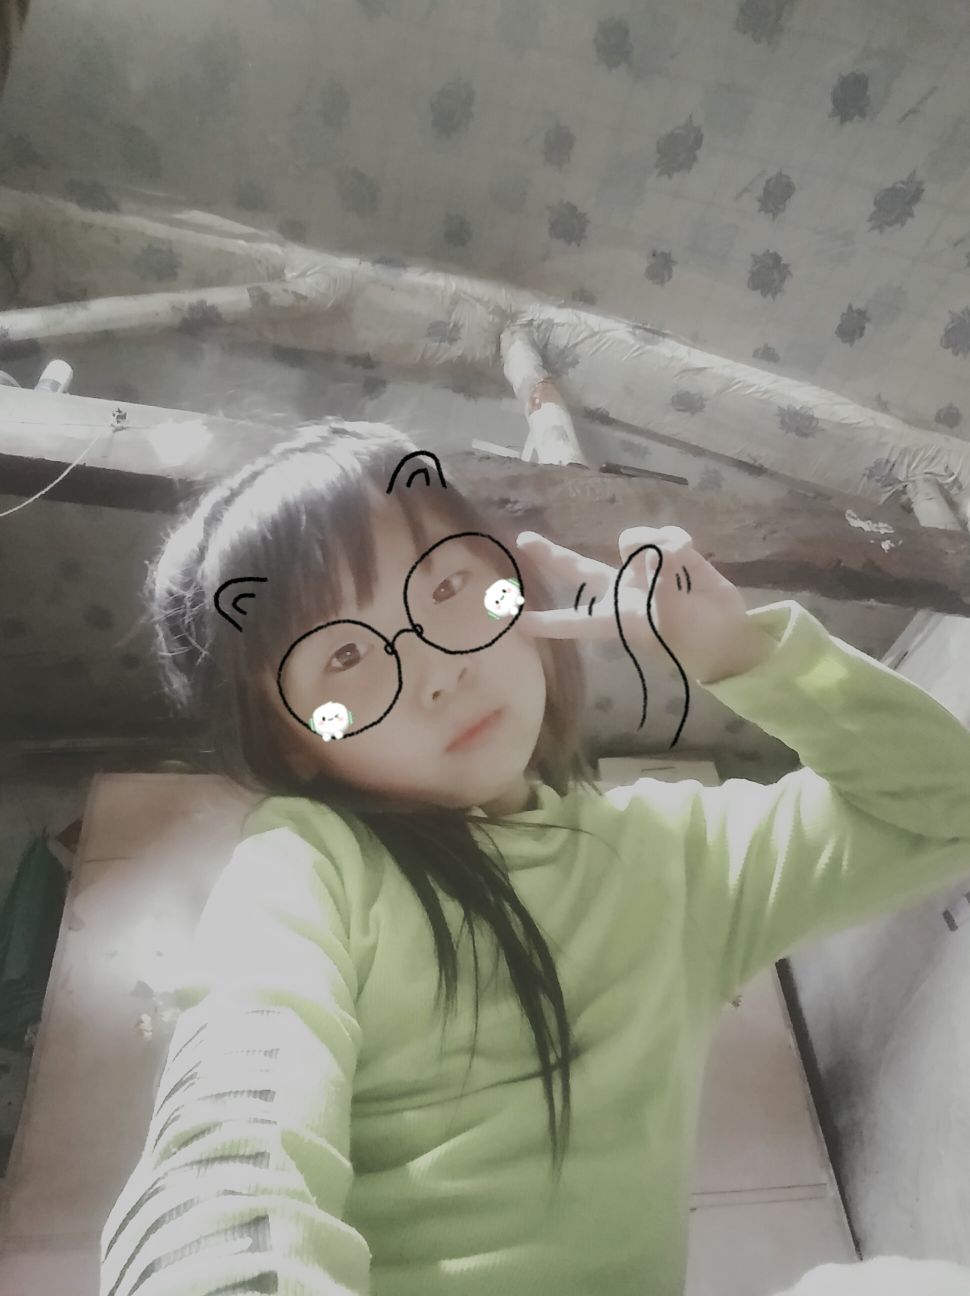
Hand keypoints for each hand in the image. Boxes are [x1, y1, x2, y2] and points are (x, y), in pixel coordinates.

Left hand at [513, 525, 760, 685]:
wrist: (732, 632)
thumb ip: (660, 580)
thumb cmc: (696, 637)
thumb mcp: (672, 618)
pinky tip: (690, 555)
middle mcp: (622, 592)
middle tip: (523, 539)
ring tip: (677, 562)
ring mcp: (645, 572)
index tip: (513, 621)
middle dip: (552, 555)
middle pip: (579, 568)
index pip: (572, 621)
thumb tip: (656, 547)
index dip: (543, 622)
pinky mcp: (670, 555)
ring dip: (653, 543)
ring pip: (634, 541)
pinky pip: (665, 535)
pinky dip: (677, 542)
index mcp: (616, 619)